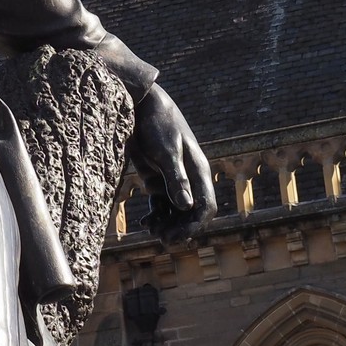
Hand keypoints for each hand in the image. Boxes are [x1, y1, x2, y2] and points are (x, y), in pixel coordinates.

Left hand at [127, 84, 215, 241]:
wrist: (140, 105)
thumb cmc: (157, 124)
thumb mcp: (165, 151)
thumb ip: (175, 178)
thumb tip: (187, 206)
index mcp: (198, 170)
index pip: (205, 206)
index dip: (194, 225)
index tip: (177, 237)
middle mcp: (189, 177)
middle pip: (192, 213)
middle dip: (180, 229)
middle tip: (162, 240)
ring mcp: (173, 178)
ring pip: (176, 211)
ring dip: (167, 224)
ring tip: (151, 232)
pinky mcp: (158, 178)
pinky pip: (162, 204)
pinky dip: (156, 216)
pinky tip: (144, 223)